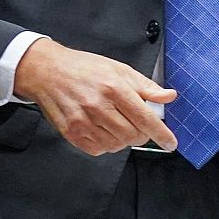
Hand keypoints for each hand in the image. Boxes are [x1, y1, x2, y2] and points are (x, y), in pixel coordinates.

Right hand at [13, 38, 178, 155]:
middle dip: (141, 134)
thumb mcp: (119, 69)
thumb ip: (146, 86)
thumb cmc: (84, 68)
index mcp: (114, 88)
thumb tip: (168, 96)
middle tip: (137, 125)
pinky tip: (103, 129)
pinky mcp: (71, 133)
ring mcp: (83, 121)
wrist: (48, 71)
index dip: (161, 134)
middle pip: (132, 136)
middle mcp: (98, 106)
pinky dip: (106, 144)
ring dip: (123, 139)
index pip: (145, 118)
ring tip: (116, 123)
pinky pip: (98, 150)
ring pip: (116, 145)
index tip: (170, 143)